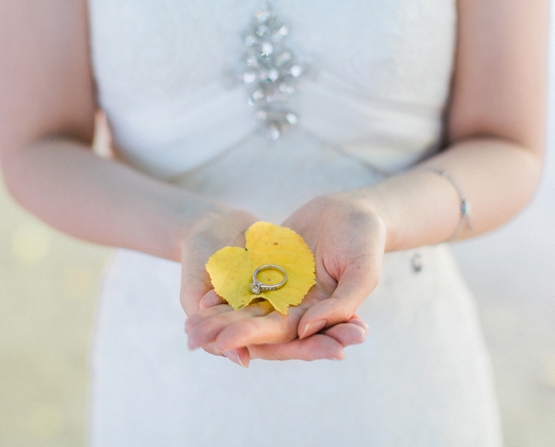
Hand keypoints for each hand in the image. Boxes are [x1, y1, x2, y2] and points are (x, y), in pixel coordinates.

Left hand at [185, 192, 385, 363]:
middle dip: (228, 333)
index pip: (287, 335)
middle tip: (195, 340)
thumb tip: (304, 330)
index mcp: (321, 315)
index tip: (226, 345)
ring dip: (219, 320)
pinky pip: (243, 283)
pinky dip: (223, 294)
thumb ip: (340, 304)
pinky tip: (199, 302)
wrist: (353, 208)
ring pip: (247, 309)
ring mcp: (282, 289)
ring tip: (189, 329)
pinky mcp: (269, 270)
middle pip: (259, 326)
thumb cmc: (365, 240)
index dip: (256, 339)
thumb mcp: (363, 272)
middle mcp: (298, 308)